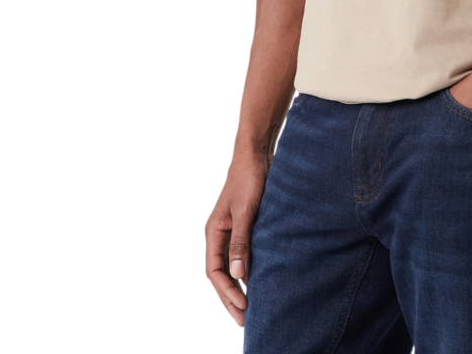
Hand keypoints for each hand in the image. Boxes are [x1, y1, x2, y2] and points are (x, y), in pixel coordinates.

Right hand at [204, 156, 268, 325]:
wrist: (258, 150)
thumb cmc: (249, 175)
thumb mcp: (246, 210)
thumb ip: (241, 241)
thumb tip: (238, 274)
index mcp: (213, 232)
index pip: (213, 272)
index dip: (226, 293)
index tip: (243, 308)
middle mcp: (219, 234)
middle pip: (220, 275)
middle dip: (230, 299)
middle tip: (245, 321)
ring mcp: (231, 230)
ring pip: (230, 267)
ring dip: (239, 288)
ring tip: (252, 309)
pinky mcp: (245, 225)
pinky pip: (242, 255)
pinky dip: (248, 271)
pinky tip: (259, 282)